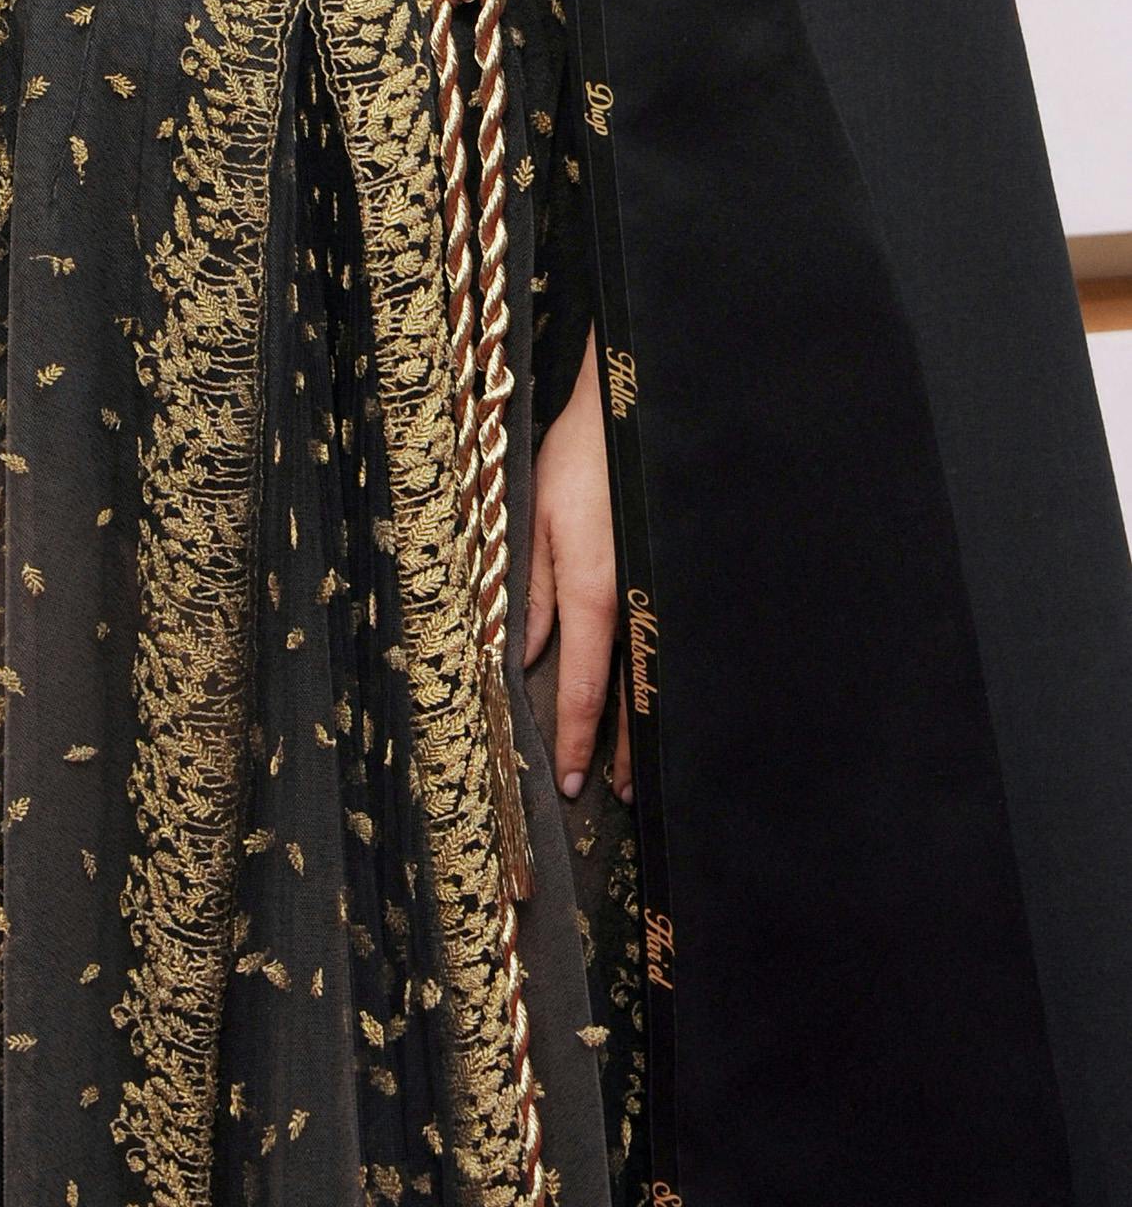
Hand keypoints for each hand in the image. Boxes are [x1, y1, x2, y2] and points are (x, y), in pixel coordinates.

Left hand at [523, 333, 631, 805]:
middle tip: (611, 794)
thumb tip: (527, 655)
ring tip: (638, 770)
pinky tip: (669, 703)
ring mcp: (664, 592)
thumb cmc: (577, 458)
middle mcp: (638, 602)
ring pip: (659, 678)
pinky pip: (673, 644)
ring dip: (648, 726)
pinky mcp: (678, 579)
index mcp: (595, 591)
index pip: (587, 685)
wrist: (638, 413)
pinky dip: (669, 683)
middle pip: (633, 697)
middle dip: (621, 748)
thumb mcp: (532, 518)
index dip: (579, 737)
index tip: (573, 781)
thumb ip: (531, 591)